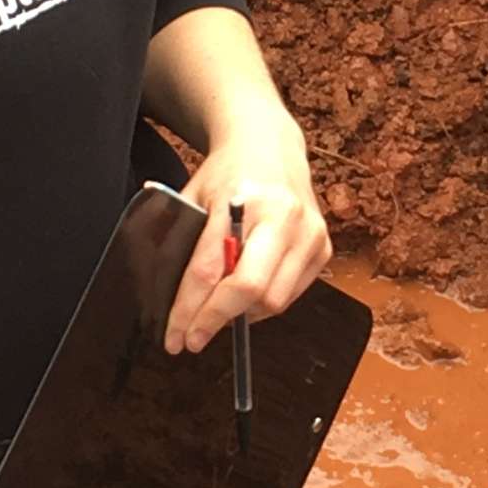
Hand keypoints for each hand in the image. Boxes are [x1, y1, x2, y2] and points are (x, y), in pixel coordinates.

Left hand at [167, 117, 332, 353]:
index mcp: (244, 199)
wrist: (269, 147)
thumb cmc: (227, 174)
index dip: (189, 309)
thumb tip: (164, 297)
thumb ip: (181, 240)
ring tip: (217, 313)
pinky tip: (244, 298)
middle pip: (250, 289)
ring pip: (273, 301)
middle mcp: (284, 216)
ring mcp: (309, 233)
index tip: (175, 336)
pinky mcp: (323, 247)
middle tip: (193, 339)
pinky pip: (290, 295)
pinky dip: (263, 305)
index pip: (211, 268)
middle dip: (217, 321)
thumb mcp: (193, 198)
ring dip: (240, 316)